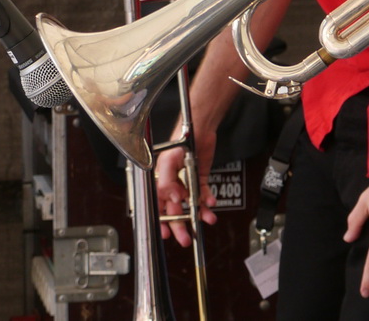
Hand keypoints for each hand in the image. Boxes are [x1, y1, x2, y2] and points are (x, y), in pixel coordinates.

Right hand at [154, 126, 218, 244]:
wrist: (199, 129)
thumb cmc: (179, 141)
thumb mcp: (168, 161)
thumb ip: (166, 181)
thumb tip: (173, 199)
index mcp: (160, 182)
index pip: (157, 207)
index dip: (161, 222)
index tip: (165, 234)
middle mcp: (173, 185)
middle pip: (175, 211)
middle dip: (180, 226)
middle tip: (186, 239)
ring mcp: (186, 183)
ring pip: (191, 205)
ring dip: (199, 215)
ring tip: (206, 221)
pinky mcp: (199, 179)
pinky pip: (203, 194)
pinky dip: (207, 200)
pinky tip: (211, 203)